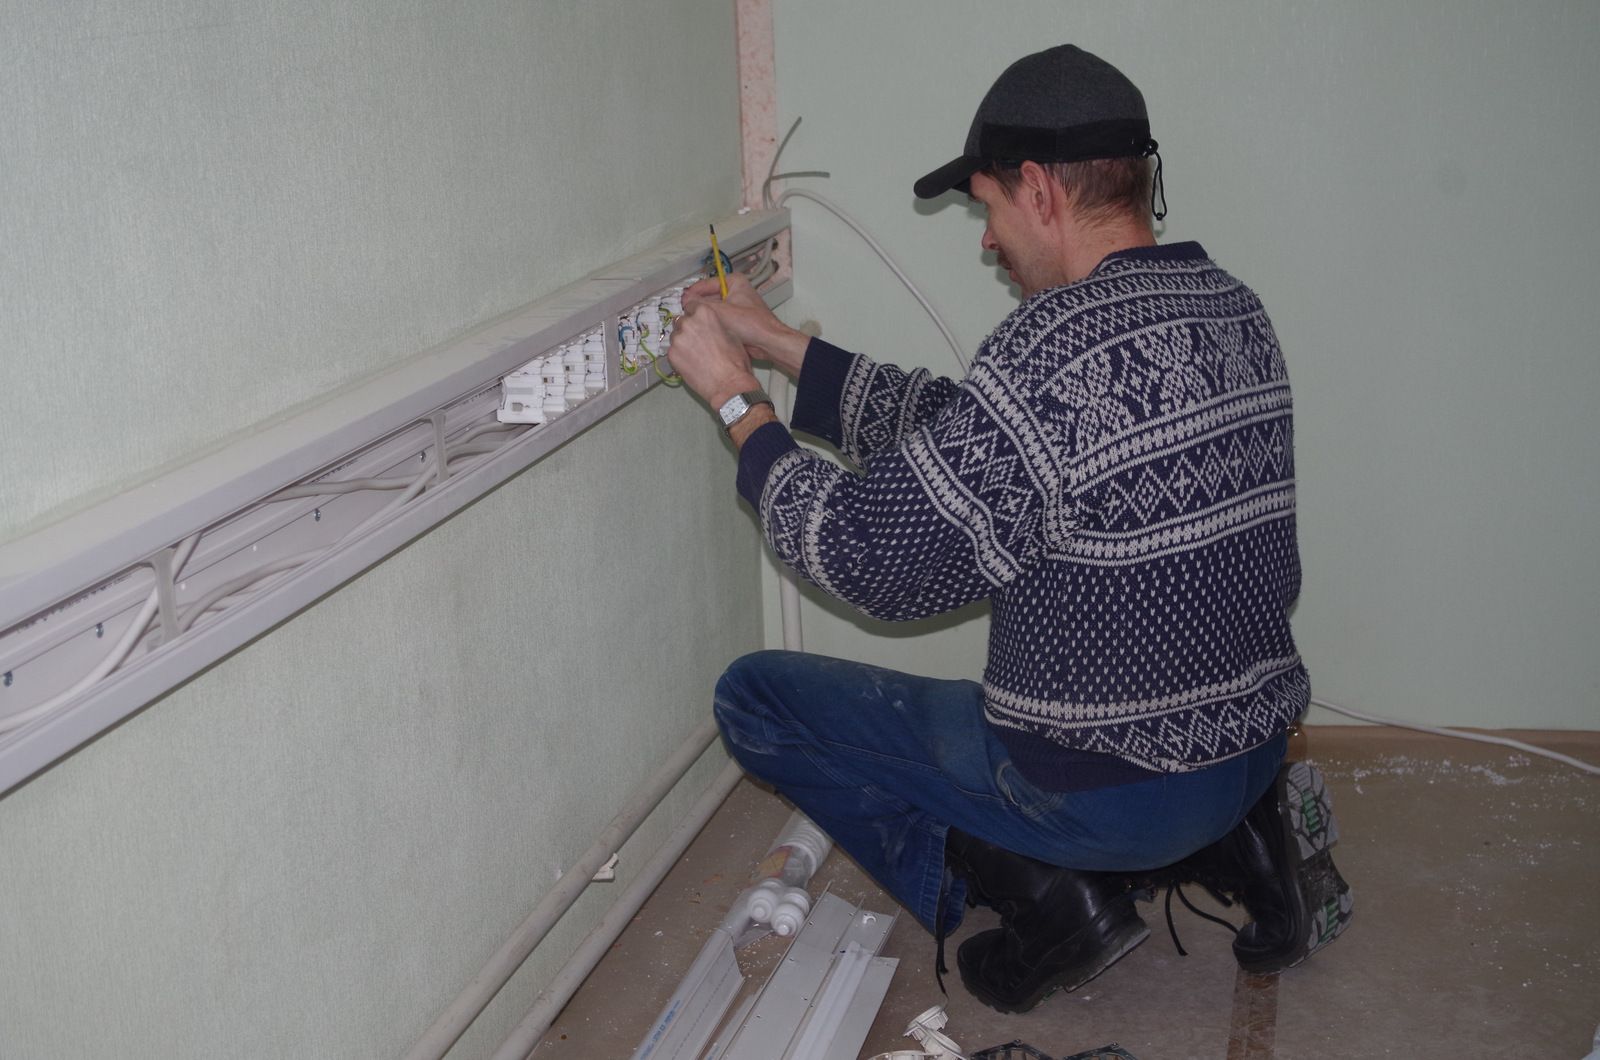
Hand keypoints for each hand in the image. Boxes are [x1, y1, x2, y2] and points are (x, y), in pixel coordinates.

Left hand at [667, 291, 761, 409]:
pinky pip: (672, 350)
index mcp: (704, 313)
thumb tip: (709, 325)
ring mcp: (678, 339)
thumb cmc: (734, 362)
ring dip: (683, 342)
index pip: (691, 306)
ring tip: (696, 354)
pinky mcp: (672, 355)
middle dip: (688, 329)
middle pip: (681, 321)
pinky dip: (679, 355)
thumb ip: (715, 324)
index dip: (695, 314)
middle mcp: (688, 323)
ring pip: (676, 336)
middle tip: (699, 341)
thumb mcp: (731, 334)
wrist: (729, 385)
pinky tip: (692, 362)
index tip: (696, 321)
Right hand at [680, 273, 810, 377]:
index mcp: (734, 281)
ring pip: (714, 309)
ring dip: (706, 316)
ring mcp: (737, 306)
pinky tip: (706, 329)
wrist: (768, 342)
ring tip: (694, 322)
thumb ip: (699, 304)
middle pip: (710, 296)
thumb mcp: (720, 311)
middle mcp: (736, 291)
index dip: (693, 293)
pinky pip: (721, 319)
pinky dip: (713, 323)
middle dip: (699, 306)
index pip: (707, 284)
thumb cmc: (752, 324)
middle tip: (685, 313)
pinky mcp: (738, 319)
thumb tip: (686, 300)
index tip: (682, 301)